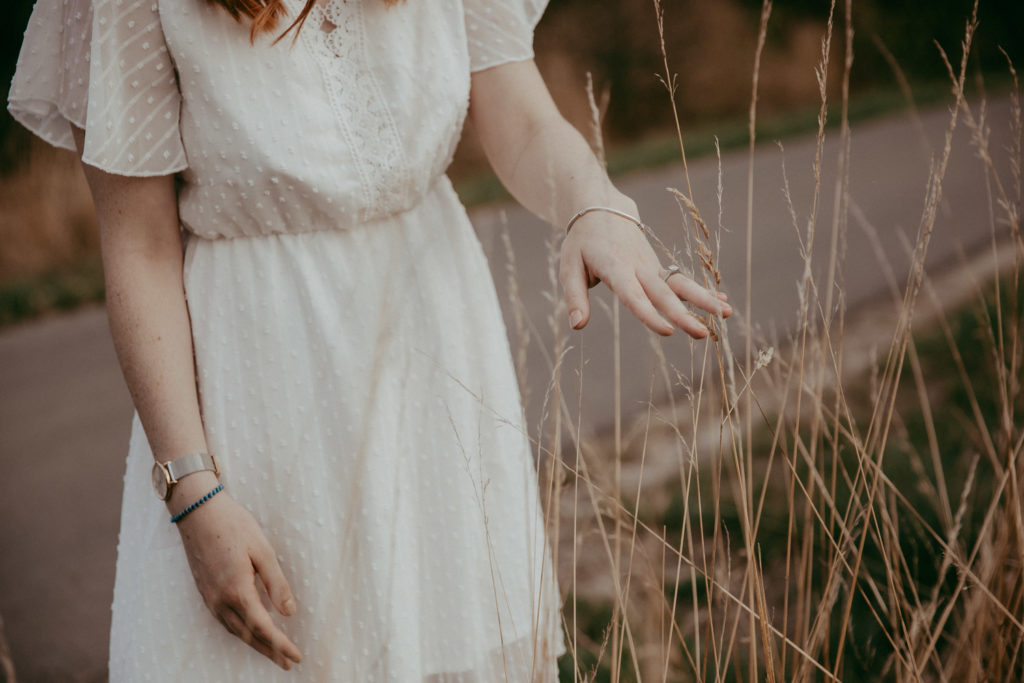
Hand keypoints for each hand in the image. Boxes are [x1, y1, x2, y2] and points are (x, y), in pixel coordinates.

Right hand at [172, 476, 302, 670]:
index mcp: (238, 590)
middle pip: (248, 635)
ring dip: (255, 644)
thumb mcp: (263, 551)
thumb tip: (289, 612)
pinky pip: (224, 620)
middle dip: (269, 651)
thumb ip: (276, 584)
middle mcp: (220, 600)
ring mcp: (209, 597)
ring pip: (234, 630)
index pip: (263, 628)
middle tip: (288, 663)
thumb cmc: (233, 525)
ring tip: (273, 653)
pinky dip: (240, 631)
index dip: (281, 644)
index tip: (296, 656)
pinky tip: (249, 632)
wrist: (197, 512)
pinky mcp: (204, 592)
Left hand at [559, 206, 731, 336]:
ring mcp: (652, 265)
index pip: (634, 295)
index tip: (668, 331)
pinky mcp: (658, 267)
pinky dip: (703, 291)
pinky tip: (723, 302)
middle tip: (703, 333)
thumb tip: (578, 325)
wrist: (602, 208)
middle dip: (685, 314)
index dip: (650, 314)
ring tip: (726, 314)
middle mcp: (638, 266)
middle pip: (664, 293)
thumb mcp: (569, 267)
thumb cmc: (582, 243)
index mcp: (615, 267)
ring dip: (704, 299)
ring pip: (680, 284)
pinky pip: (682, 281)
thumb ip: (575, 297)